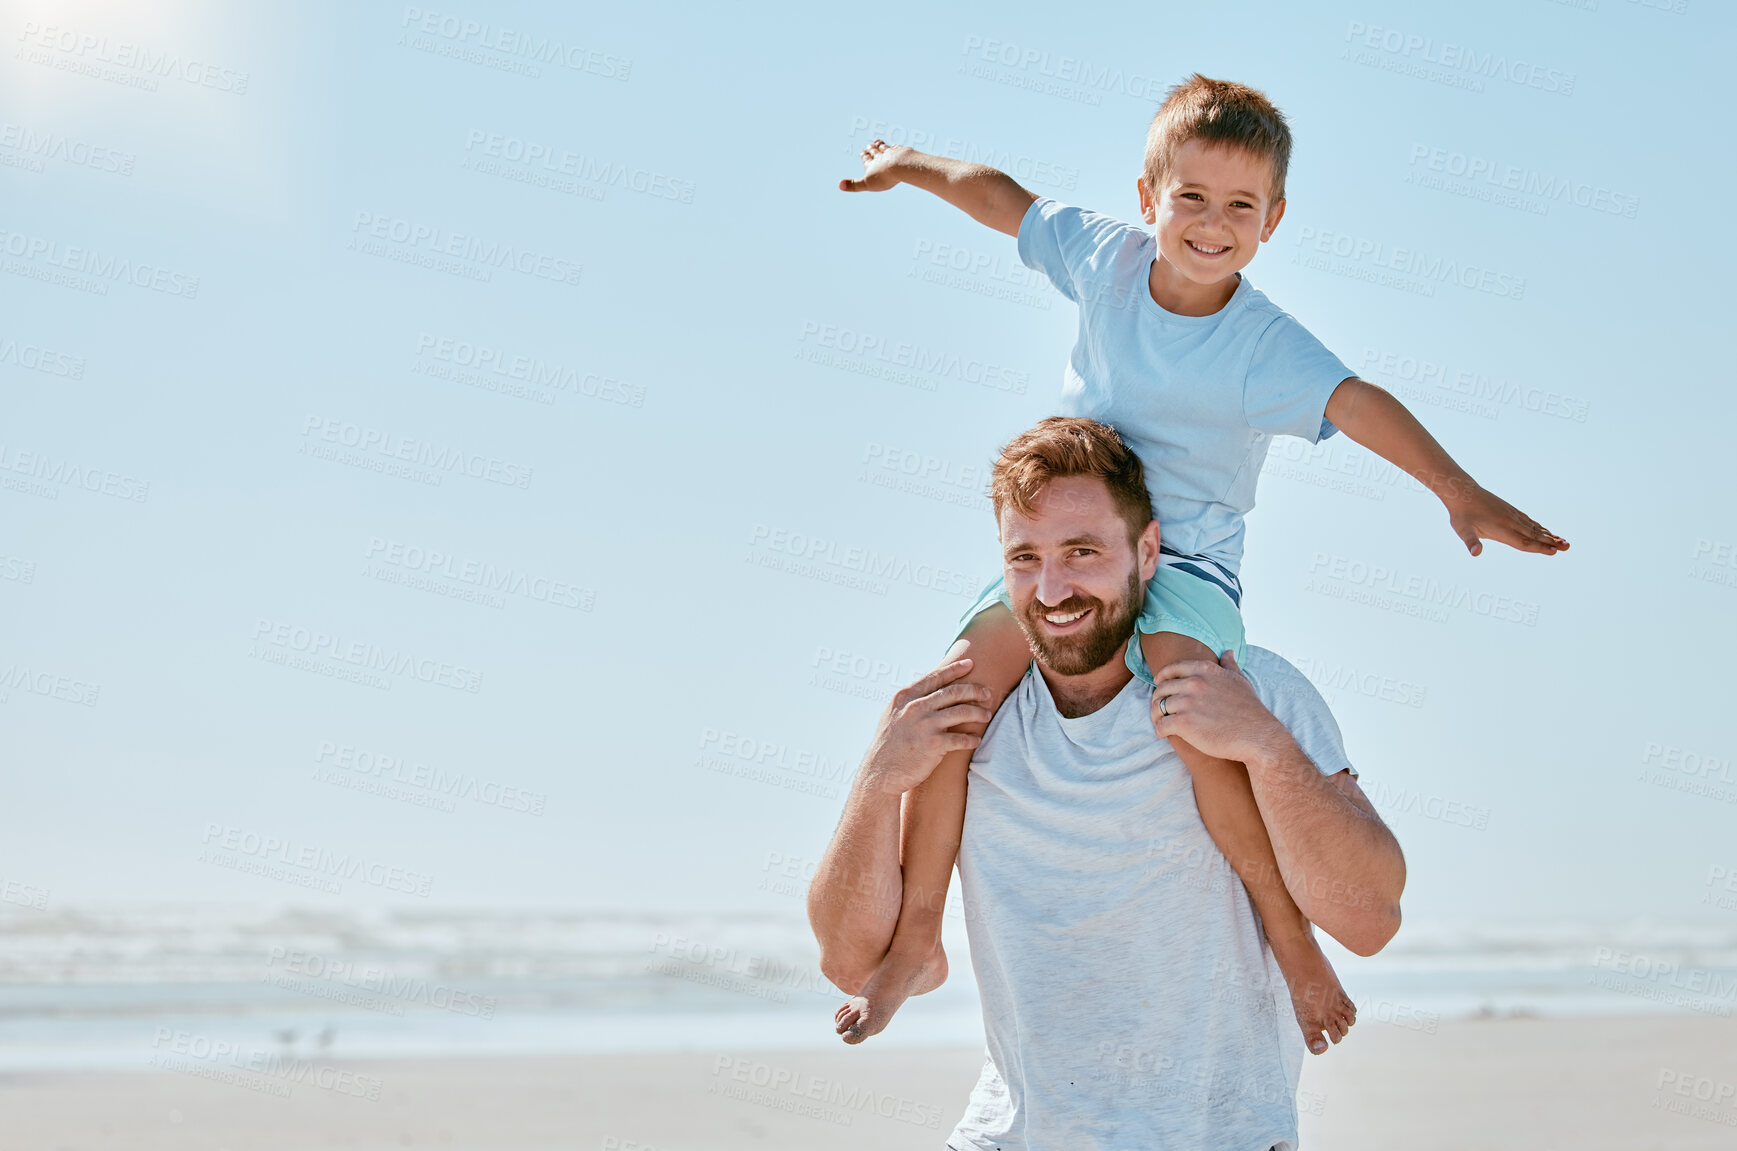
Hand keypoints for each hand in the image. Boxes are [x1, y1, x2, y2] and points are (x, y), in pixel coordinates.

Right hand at [840, 139, 914, 192]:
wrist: (901, 165)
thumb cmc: (884, 176)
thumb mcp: (867, 184)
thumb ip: (854, 185)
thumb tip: (839, 185)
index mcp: (872, 164)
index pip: (866, 159)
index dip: (864, 156)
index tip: (862, 152)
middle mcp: (881, 157)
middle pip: (875, 152)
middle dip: (871, 149)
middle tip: (869, 145)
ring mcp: (892, 153)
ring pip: (885, 148)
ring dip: (881, 145)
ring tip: (878, 142)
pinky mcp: (902, 152)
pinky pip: (897, 148)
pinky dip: (895, 147)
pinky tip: (895, 146)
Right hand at [860, 658, 993, 794]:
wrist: (881, 772)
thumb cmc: (890, 744)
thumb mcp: (894, 715)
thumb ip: (910, 702)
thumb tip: (929, 689)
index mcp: (905, 696)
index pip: (935, 677)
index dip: (955, 669)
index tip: (970, 663)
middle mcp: (915, 707)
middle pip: (954, 691)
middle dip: (974, 690)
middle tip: (987, 693)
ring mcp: (925, 725)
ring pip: (962, 712)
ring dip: (978, 713)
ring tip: (986, 715)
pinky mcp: (933, 744)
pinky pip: (961, 738)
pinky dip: (971, 739)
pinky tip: (976, 740)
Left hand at [1150, 650, 1287, 764]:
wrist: (1257, 736)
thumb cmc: (1250, 710)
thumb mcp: (1240, 681)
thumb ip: (1229, 665)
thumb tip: (1228, 652)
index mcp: (1205, 670)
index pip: (1173, 668)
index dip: (1162, 676)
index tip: (1159, 684)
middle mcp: (1194, 683)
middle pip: (1162, 688)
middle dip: (1158, 698)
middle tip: (1159, 708)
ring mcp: (1188, 703)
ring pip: (1159, 706)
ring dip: (1157, 715)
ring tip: (1160, 722)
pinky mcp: (1184, 724)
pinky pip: (1161, 725)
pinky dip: (1160, 730)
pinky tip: (1164, 734)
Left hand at [1445, 482, 1568, 556]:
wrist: (1462, 492)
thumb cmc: (1461, 514)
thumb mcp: (1462, 530)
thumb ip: (1471, 542)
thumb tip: (1475, 553)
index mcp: (1501, 530)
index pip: (1523, 542)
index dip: (1539, 548)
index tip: (1554, 551)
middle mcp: (1510, 522)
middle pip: (1534, 535)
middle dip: (1551, 542)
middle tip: (1568, 547)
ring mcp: (1512, 515)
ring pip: (1534, 527)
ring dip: (1549, 535)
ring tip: (1563, 540)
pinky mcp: (1510, 510)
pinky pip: (1528, 520)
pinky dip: (1539, 526)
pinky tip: (1545, 530)